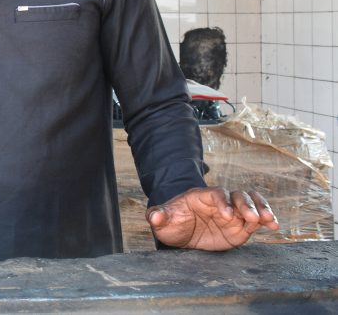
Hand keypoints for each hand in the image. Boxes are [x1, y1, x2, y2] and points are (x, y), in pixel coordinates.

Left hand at [146, 186, 279, 250]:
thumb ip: (158, 216)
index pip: (216, 193)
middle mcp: (220, 202)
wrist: (182, 232)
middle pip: (238, 196)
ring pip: (251, 203)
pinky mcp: (241, 225)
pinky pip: (257, 219)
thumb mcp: (162, 221)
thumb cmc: (172, 222)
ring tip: (270, 221)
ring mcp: (233, 212)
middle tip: (252, 219)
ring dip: (261, 209)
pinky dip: (267, 219)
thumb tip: (153, 216)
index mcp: (201, 197)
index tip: (227, 215)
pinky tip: (273, 225)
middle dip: (246, 205)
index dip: (223, 202)